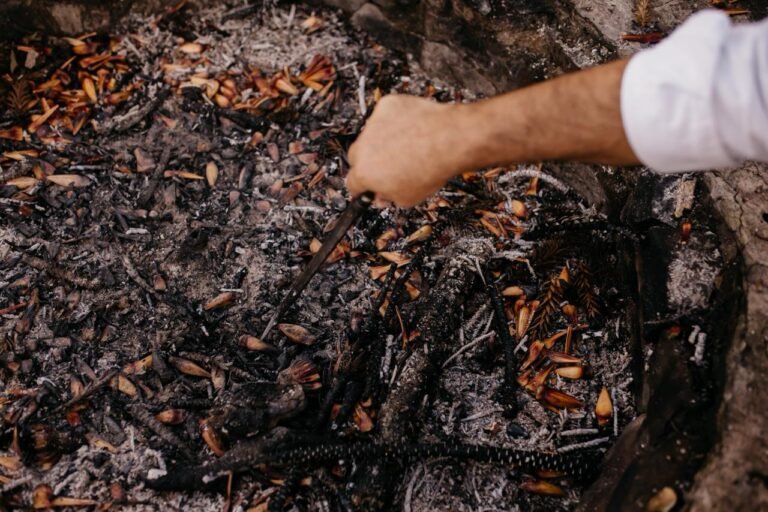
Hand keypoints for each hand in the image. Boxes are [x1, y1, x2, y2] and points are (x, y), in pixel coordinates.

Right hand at [346, 95, 465, 207]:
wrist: (449, 140)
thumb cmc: (431, 169)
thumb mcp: (408, 198)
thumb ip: (388, 198)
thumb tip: (383, 197)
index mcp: (365, 173)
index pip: (352, 184)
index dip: (362, 187)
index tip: (369, 186)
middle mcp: (363, 147)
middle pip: (358, 157)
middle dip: (370, 162)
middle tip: (390, 166)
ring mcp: (374, 123)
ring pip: (372, 134)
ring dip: (382, 140)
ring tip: (409, 146)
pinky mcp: (386, 106)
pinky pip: (386, 115)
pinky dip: (395, 121)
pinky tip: (412, 129)